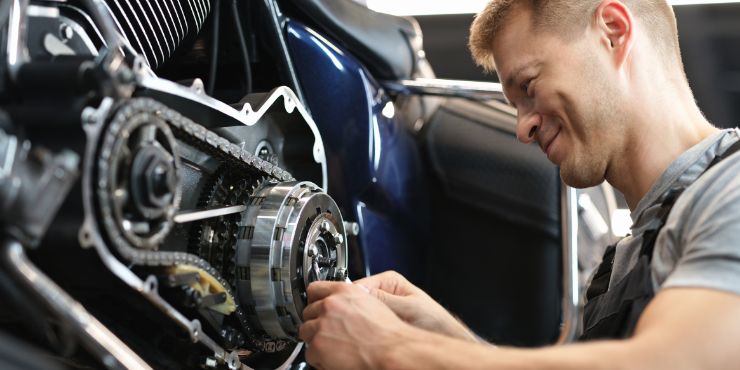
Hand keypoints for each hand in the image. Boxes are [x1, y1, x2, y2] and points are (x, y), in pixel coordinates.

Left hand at [300, 281, 413, 369]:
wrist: (391, 351)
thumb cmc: (387, 333)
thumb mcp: (372, 303)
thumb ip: (352, 300)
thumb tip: (344, 303)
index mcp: (344, 292)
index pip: (315, 289)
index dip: (315, 299)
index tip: (315, 305)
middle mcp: (330, 306)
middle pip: (308, 311)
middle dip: (317, 321)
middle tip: (329, 331)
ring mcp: (322, 326)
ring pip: (306, 332)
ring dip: (317, 339)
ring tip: (334, 346)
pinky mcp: (317, 346)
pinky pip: (310, 352)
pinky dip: (319, 358)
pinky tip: (335, 358)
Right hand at [355, 271, 479, 341]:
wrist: (443, 336)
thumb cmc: (433, 321)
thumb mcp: (408, 307)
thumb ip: (384, 299)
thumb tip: (360, 294)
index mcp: (389, 280)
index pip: (358, 285)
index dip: (348, 298)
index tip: (344, 309)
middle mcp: (383, 291)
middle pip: (356, 298)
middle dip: (353, 310)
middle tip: (353, 322)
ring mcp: (381, 305)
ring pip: (359, 311)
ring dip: (359, 320)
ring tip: (364, 328)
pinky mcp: (381, 319)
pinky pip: (365, 322)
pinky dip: (364, 328)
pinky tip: (368, 334)